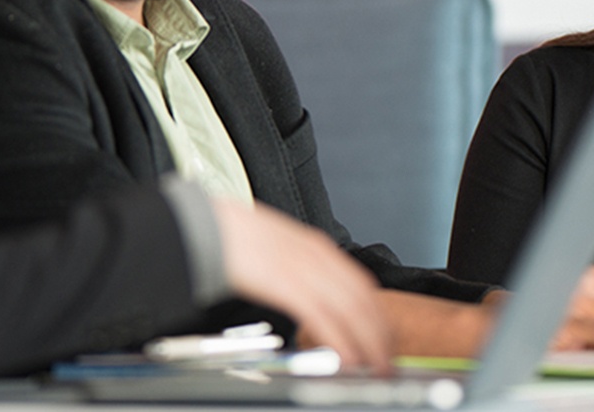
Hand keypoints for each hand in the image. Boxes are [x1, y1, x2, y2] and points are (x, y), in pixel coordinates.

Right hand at [213, 200, 392, 371]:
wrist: (206, 224)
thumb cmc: (232, 238)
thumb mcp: (275, 249)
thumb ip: (295, 270)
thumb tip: (305, 297)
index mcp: (316, 246)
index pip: (361, 284)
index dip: (377, 314)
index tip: (384, 337)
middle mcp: (317, 256)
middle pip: (363, 299)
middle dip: (380, 334)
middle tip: (387, 361)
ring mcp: (303, 269)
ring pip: (351, 310)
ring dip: (368, 342)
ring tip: (375, 367)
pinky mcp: (286, 283)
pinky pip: (323, 317)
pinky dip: (340, 341)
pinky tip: (347, 359)